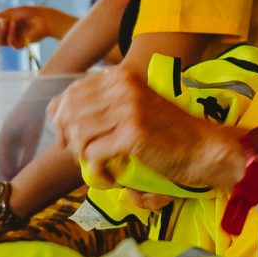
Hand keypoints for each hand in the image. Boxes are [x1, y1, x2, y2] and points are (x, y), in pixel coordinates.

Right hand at [0, 5, 75, 47]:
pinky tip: (15, 24)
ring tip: (7, 22)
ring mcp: (12, 40)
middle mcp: (5, 34)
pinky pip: (10, 43)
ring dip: (0, 31)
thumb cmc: (29, 13)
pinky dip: (11, 33)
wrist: (44, 18)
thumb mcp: (11, 12)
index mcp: (2, 25)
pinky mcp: (19, 44)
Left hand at [51, 69, 229, 190]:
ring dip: (84, 158)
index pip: (71, 93)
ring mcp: (128, 109)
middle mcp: (123, 87)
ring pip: (78, 135)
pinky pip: (93, 155)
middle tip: (86, 158)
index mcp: (121, 77)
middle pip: (70, 114)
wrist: (204, 149)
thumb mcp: (133, 108)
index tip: (73, 140)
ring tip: (101, 167)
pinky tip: (112, 178)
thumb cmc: (168, 134)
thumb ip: (98, 105)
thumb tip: (53, 110)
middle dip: (71, 141)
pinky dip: (98, 172)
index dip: (64, 119)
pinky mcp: (132, 134)